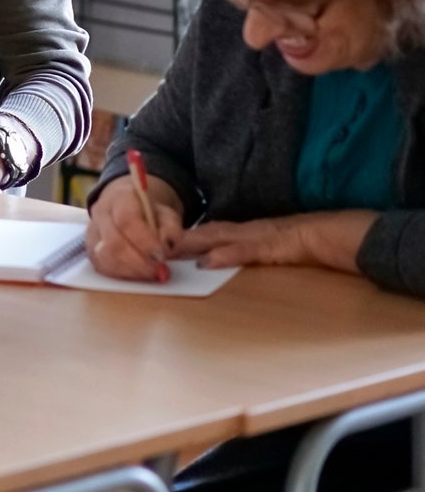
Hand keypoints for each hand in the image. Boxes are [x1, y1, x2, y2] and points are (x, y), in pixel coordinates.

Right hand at [85, 175, 183, 281]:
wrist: (129, 207)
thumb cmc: (150, 212)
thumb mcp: (167, 214)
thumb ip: (171, 229)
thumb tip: (166, 248)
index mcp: (120, 197)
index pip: (126, 220)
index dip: (144, 241)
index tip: (161, 256)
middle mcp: (100, 213)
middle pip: (112, 242)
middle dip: (138, 262)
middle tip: (158, 271)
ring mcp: (92, 232)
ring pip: (103, 257)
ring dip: (129, 270)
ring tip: (149, 274)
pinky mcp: (90, 249)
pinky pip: (101, 266)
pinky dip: (121, 274)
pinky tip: (136, 274)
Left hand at [173, 210, 375, 272]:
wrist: (342, 234)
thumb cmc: (311, 242)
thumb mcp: (272, 247)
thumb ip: (247, 250)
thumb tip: (217, 259)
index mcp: (247, 231)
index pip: (209, 230)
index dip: (183, 233)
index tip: (157, 237)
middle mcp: (248, 230)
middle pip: (206, 230)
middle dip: (177, 236)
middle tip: (149, 240)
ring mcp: (261, 236)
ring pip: (220, 237)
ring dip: (192, 243)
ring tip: (166, 248)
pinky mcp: (276, 246)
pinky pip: (248, 251)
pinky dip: (226, 255)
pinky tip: (207, 262)